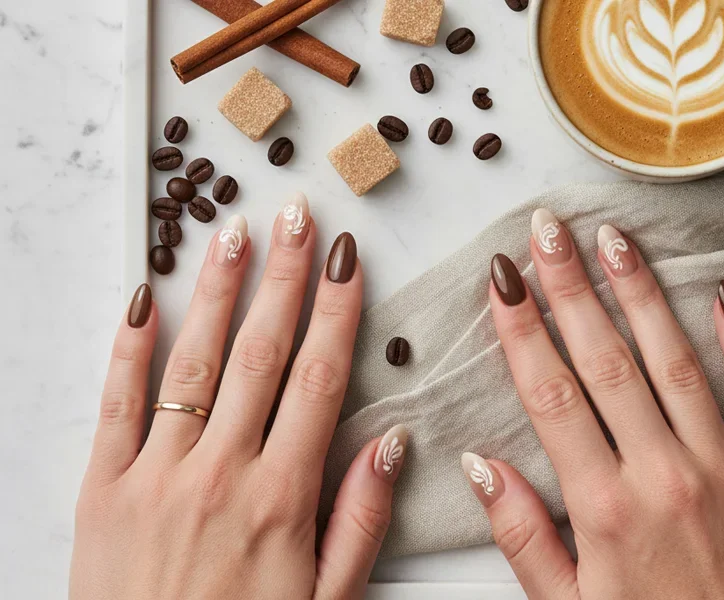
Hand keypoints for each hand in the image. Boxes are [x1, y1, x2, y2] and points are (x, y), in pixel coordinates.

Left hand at [70, 195, 408, 599]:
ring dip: (218, 292)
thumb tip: (391, 443)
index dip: (336, 311)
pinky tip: (146, 299)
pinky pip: (116, 405)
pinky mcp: (103, 489)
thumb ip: (361, 519)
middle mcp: (221, 473)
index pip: (319, 379)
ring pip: (193, 364)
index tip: (346, 261)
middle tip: (296, 218)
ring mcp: (157, 476)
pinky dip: (129, 348)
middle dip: (284, 278)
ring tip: (233, 234)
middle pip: (261, 354)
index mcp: (282, 497)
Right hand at [464, 209, 723, 598]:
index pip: (550, 395)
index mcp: (603, 508)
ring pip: (676, 362)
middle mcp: (663, 475)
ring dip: (641, 296)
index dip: (521, 330)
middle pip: (605, 361)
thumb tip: (480, 467)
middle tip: (548, 231)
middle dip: (570, 289)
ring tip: (614, 241)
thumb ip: (522, 535)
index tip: (503, 280)